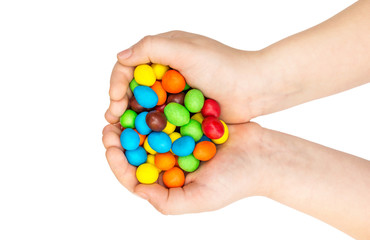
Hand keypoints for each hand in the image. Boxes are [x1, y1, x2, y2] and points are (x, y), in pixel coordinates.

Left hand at [102, 122, 269, 213]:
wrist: (262, 156)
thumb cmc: (235, 181)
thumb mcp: (201, 199)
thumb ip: (168, 202)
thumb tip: (138, 190)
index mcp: (169, 183)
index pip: (135, 177)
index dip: (119, 164)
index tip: (111, 148)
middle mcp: (171, 163)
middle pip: (138, 153)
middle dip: (120, 141)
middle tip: (109, 127)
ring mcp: (179, 143)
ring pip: (149, 134)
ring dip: (134, 123)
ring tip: (122, 111)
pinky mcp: (189, 126)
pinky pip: (167, 118)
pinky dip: (155, 110)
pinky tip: (146, 100)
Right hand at [106, 31, 271, 123]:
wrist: (254, 88)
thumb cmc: (223, 66)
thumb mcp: (186, 50)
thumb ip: (152, 48)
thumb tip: (120, 56)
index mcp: (165, 53)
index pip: (131, 66)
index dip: (118, 82)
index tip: (115, 100)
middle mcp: (167, 72)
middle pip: (135, 87)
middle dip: (120, 102)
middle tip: (112, 119)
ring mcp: (175, 92)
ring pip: (146, 104)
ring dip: (131, 116)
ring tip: (120, 130)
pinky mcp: (184, 109)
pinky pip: (161, 117)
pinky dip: (149, 126)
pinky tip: (142, 136)